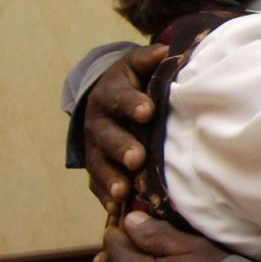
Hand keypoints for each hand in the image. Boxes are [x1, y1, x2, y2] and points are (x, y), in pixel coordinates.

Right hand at [84, 44, 166, 214]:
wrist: (106, 97)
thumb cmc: (133, 81)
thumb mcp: (137, 65)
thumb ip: (149, 59)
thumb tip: (165, 51)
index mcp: (111, 94)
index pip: (121, 98)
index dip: (133, 104)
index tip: (147, 111)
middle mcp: (99, 122)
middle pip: (108, 136)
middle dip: (122, 147)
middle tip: (136, 158)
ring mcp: (95, 148)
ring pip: (100, 164)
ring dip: (111, 178)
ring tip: (124, 192)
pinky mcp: (96, 168)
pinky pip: (97, 185)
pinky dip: (105, 198)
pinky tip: (116, 210)